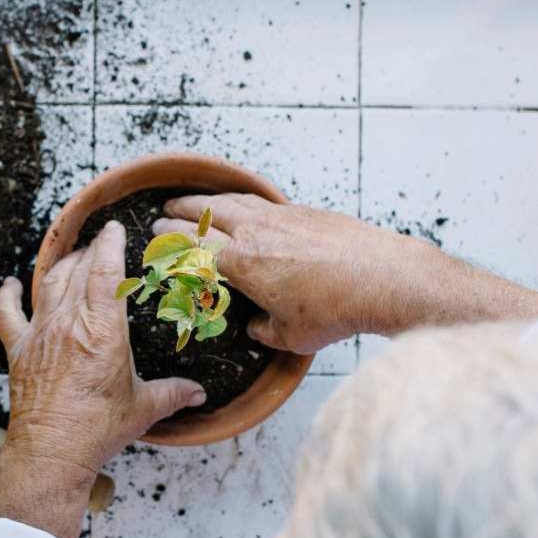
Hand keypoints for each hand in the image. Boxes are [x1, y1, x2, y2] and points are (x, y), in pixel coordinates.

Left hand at [0, 220, 205, 537]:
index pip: (106, 272)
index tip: (114, 230)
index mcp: (104, 331)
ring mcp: (41, 334)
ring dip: (60, 266)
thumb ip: (174, 393)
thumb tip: (199, 393)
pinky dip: (7, 295)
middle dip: (89, 252)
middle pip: (77, 271)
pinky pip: (7, 313)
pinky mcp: (19, 350)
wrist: (52, 451)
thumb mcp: (144, 408)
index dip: (110, 245)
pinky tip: (10, 284)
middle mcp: (70, 324)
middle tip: (99, 244)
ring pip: (48, 285)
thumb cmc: (97, 430)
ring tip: (71, 256)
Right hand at [154, 194, 537, 353]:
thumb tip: (256, 327)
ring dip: (208, 201)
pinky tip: (242, 205)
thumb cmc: (337, 310)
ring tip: (195, 201)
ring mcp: (281, 218)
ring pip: (234, 202)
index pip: (192, 246)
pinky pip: (262, 201)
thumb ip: (264, 329)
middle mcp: (255, 233)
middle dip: (180, 213)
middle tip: (165, 212)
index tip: (155, 237)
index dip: (168, 241)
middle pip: (206, 214)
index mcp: (241, 264)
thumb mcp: (291, 336)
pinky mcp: (305, 212)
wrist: (383, 278)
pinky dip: (241, 201)